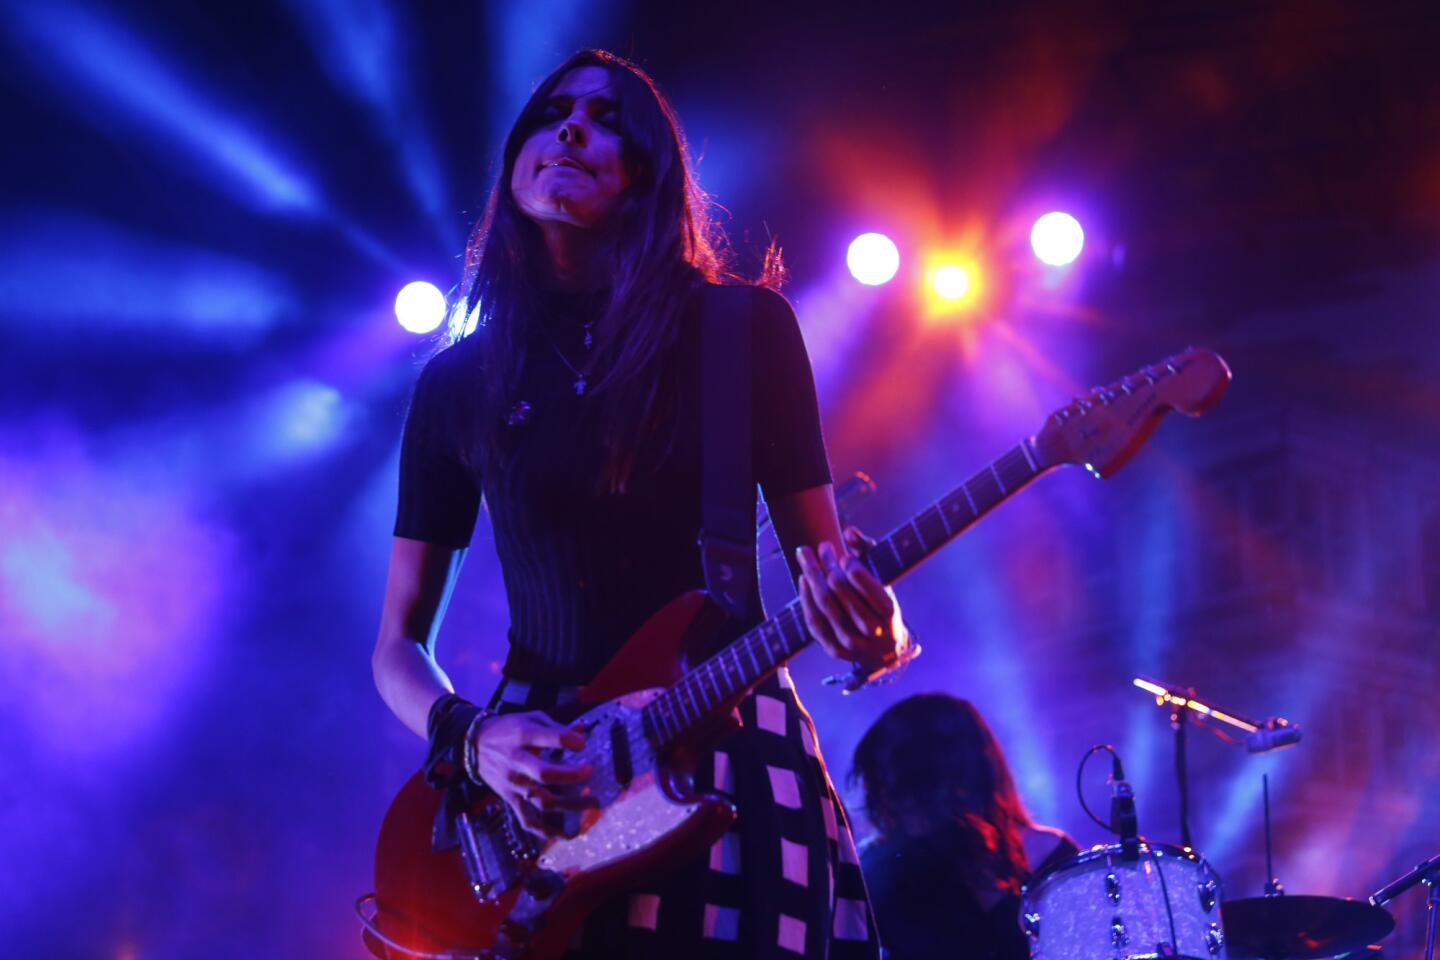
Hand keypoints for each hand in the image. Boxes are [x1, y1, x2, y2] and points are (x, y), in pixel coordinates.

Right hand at [470, 710, 595, 835]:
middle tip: (589, 771)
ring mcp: (514, 784)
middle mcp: (517, 762)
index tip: (582, 744)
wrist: (474, 745)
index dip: (570, 741)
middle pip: (545, 774)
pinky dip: (544, 830)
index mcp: (523, 736)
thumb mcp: (530, 718)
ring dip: (569, 805)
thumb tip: (582, 730)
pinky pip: (527, 819)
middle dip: (571, 775)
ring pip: (542, 800)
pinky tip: (563, 834)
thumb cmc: (508, 729)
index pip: (550, 738)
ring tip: (592, 802)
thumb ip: (556, 726)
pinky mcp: (510, 798)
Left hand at [796, 526, 907, 671]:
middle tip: (823, 546)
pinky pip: (814, 622)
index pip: (862, 581)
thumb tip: (849, 531)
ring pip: (824, 604)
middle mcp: (871, 630)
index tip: (845, 557)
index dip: (849, 565)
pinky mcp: (835, 650)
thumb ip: (868, 551)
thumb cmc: (882, 605)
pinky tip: (803, 579)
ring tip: (804, 554)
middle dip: (828, 562)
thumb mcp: (883, 577)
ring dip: (812, 574)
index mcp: (888, 611)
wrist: (886, 651)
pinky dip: (806, 598)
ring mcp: (852, 642)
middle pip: (838, 588)